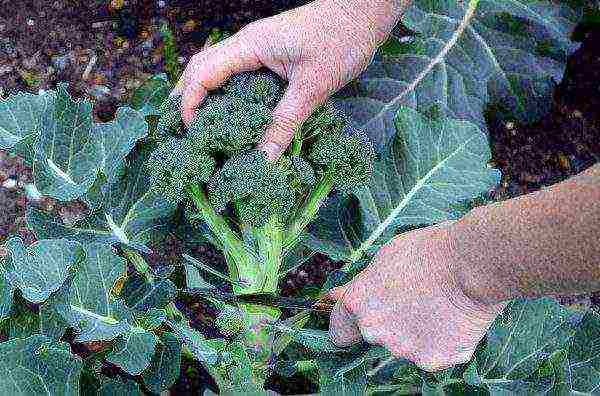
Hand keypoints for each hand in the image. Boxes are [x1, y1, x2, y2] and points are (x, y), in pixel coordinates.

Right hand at [175, 0, 405, 159]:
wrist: (364, 12)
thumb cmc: (341, 40)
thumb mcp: (313, 86)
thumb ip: (286, 122)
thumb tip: (265, 159)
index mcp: (250, 45)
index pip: (202, 74)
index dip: (189, 104)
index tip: (191, 135)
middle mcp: (246, 43)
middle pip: (200, 67)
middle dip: (185, 98)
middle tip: (179, 132)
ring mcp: (257, 46)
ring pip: (215, 67)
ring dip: (201, 93)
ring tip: (195, 125)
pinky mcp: (270, 53)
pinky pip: (235, 71)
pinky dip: (224, 90)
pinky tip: (228, 111)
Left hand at [328, 222, 505, 370]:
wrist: (468, 262)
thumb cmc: (428, 251)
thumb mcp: (384, 258)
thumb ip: (361, 285)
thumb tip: (333, 296)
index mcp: (357, 303)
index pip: (339, 328)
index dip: (351, 324)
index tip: (361, 321)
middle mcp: (374, 330)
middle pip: (376, 335)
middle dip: (391, 323)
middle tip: (416, 299)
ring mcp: (402, 348)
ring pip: (407, 345)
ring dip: (418, 332)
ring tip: (439, 304)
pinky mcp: (432, 360)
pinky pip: (434, 354)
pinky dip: (443, 343)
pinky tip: (453, 320)